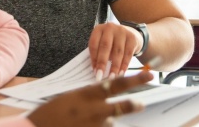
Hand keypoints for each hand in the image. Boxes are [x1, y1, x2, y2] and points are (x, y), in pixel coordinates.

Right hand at [27, 71, 151, 126]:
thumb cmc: (51, 112)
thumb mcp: (70, 97)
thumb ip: (88, 96)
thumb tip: (102, 93)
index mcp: (87, 94)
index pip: (117, 84)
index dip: (135, 80)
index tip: (148, 76)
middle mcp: (94, 110)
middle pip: (122, 106)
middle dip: (133, 105)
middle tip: (141, 104)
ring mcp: (95, 125)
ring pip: (110, 122)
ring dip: (105, 121)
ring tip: (88, 120)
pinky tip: (87, 125)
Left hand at [88, 22, 141, 79]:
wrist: (129, 34)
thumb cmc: (111, 42)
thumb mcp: (102, 44)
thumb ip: (98, 54)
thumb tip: (96, 71)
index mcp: (99, 29)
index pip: (94, 44)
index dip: (93, 58)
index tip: (94, 71)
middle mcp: (110, 28)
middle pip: (105, 46)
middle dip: (102, 63)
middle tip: (100, 76)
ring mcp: (122, 31)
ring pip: (118, 52)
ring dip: (114, 67)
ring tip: (111, 78)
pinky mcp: (132, 38)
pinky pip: (128, 54)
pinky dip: (124, 65)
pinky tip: (121, 74)